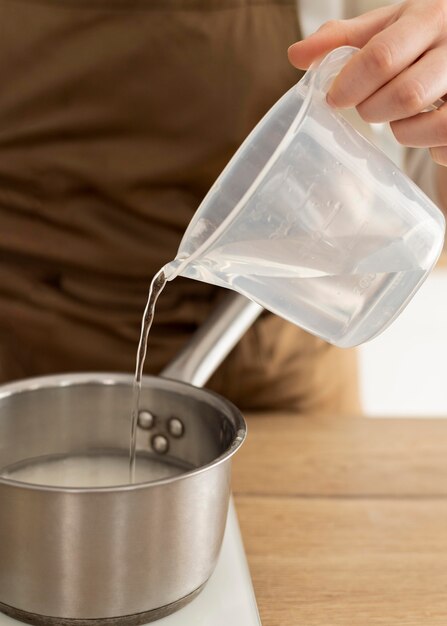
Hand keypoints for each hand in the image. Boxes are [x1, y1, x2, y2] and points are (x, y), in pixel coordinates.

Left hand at [288, 0, 446, 166]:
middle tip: (366, 106)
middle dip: (373, 109)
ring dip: (402, 130)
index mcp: (431, 17)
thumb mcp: (386, 27)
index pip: (382, 57)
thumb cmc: (420, 39)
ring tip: (400, 116)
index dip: (350, 85)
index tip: (335, 97)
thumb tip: (296, 56)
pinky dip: (428, 146)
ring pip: (429, 126)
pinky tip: (427, 127)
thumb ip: (342, 39)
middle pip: (405, 96)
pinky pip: (444, 148)